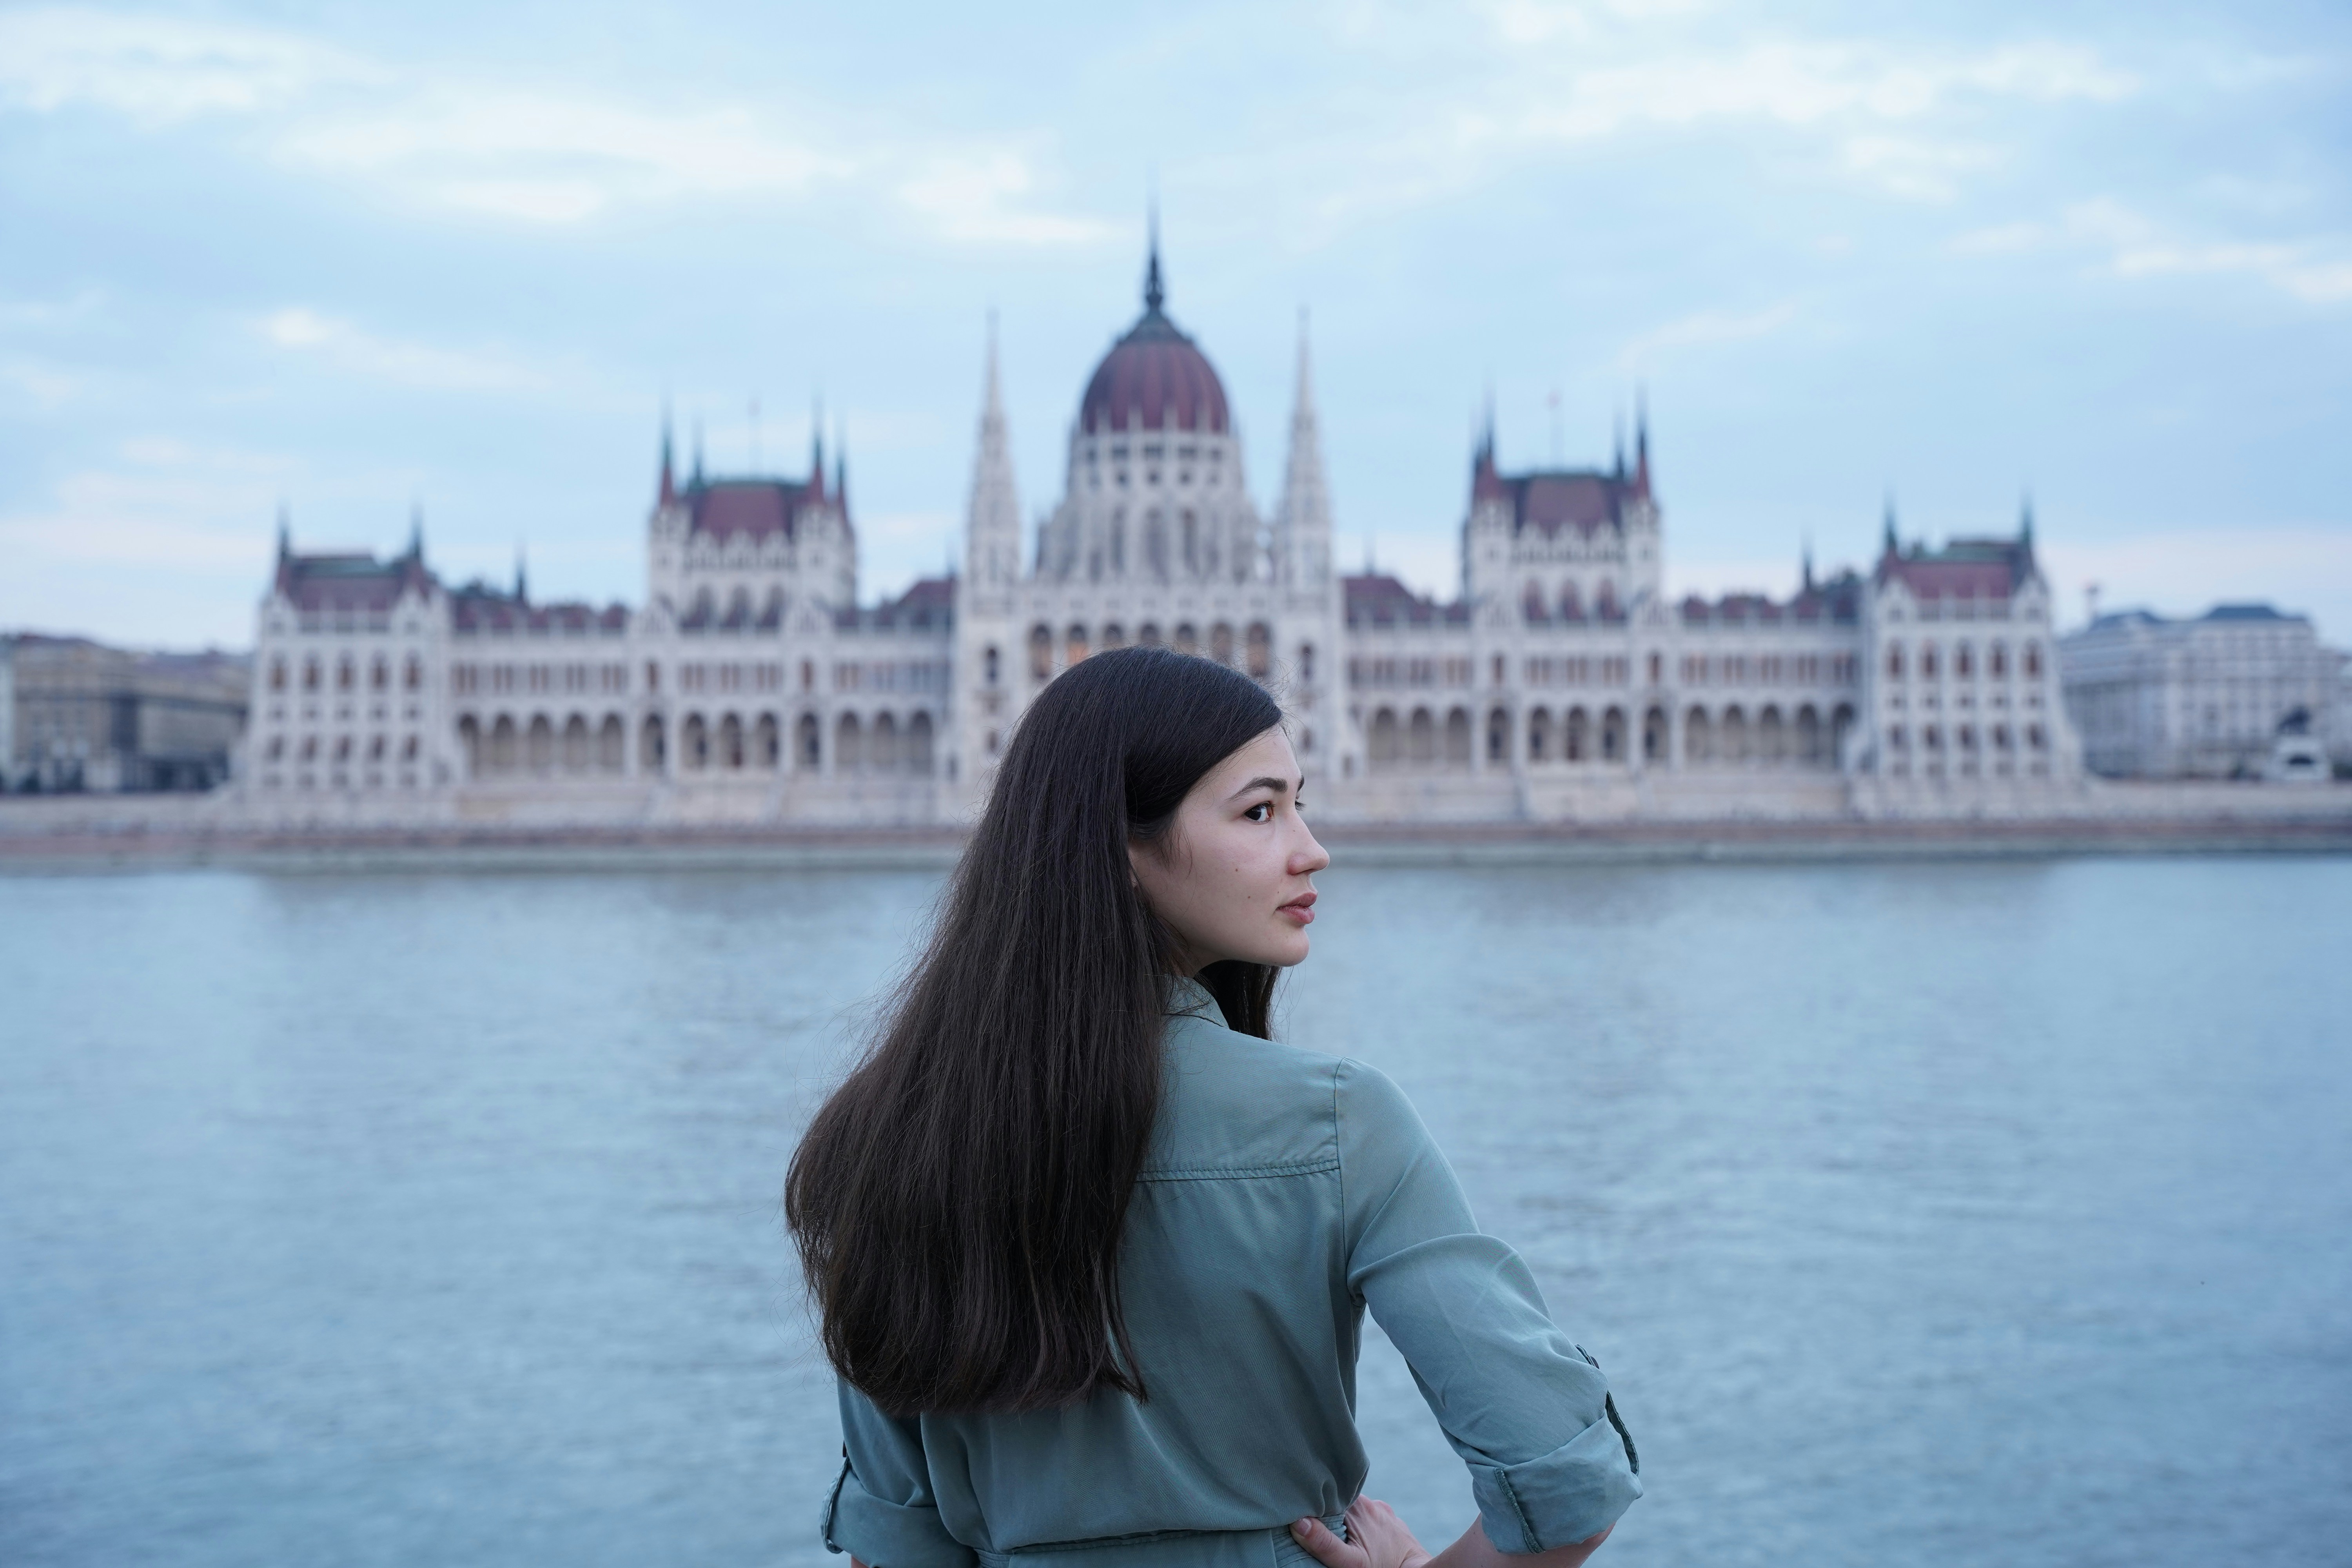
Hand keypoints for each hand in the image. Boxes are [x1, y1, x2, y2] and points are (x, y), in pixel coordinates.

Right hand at [1293, 1497, 1430, 1567]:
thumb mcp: (1350, 1562)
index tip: (1303, 1519)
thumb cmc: (1382, 1566)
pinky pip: (1366, 1515)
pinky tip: (1360, 1538)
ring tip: (1343, 1538)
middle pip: (1337, 1504)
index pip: (1324, 1499)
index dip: (1312, 1508)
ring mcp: (1380, 1508)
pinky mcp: (1388, 1516)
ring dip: (1344, 1520)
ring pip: (1352, 1509)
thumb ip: (1324, 1543)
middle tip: (1323, 1533)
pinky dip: (1359, 1524)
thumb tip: (1298, 1522)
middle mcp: (1368, 1501)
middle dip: (1328, 1515)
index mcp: (1355, 1506)